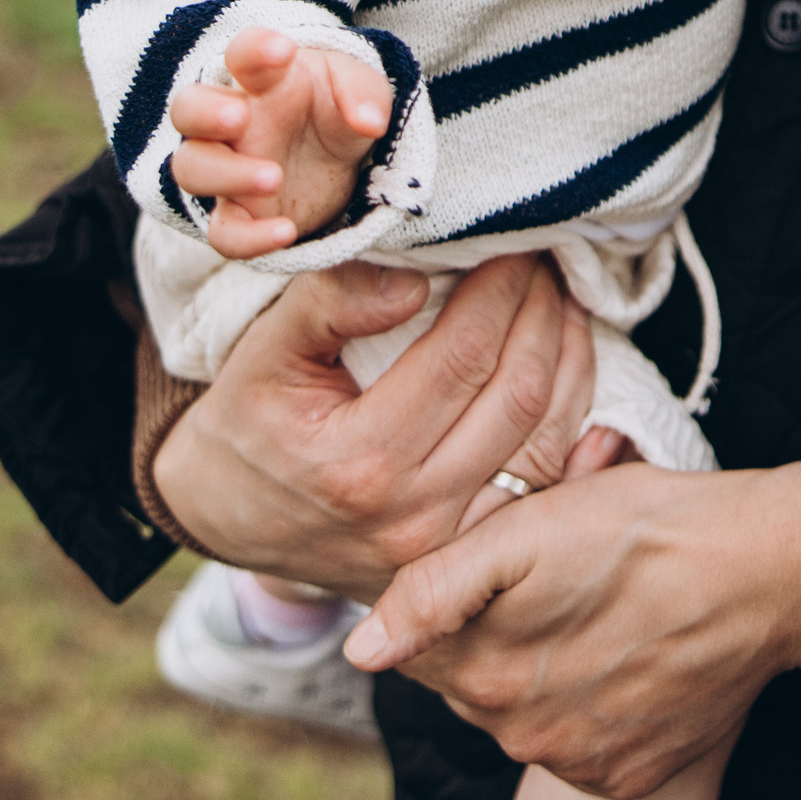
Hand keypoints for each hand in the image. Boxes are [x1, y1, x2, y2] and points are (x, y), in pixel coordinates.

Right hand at [151, 253, 607, 594]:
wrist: (226, 517)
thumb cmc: (247, 424)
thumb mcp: (262, 353)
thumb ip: (331, 304)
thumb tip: (416, 279)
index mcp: (362, 463)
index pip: (464, 355)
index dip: (502, 288)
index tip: (516, 241)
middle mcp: (415, 516)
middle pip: (517, 397)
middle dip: (543, 314)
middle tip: (548, 258)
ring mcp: (448, 549)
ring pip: (546, 444)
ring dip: (568, 362)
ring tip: (565, 301)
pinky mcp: (466, 558)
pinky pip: (546, 487)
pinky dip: (574, 423)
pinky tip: (575, 368)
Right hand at [169, 27, 392, 254]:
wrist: (339, 160)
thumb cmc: (338, 109)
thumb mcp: (363, 92)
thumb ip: (364, 96)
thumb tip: (368, 121)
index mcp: (263, 79)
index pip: (242, 54)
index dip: (253, 48)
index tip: (283, 51)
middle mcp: (236, 121)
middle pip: (187, 108)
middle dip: (204, 112)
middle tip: (240, 116)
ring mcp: (231, 167)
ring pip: (191, 168)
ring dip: (224, 173)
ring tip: (274, 177)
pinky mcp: (240, 214)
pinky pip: (223, 231)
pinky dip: (248, 237)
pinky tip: (286, 232)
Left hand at [342, 457, 800, 799]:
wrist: (770, 573)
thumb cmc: (648, 528)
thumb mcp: (533, 530)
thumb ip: (435, 590)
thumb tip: (358, 653)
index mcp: (482, 674)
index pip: (417, 642)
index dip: (442, 592)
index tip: (488, 554)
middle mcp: (521, 737)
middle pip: (470, 676)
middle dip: (494, 626)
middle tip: (556, 567)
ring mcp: (579, 764)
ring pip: (523, 708)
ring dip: (541, 663)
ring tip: (596, 603)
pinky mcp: (630, 777)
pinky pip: (580, 740)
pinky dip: (590, 700)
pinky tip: (625, 648)